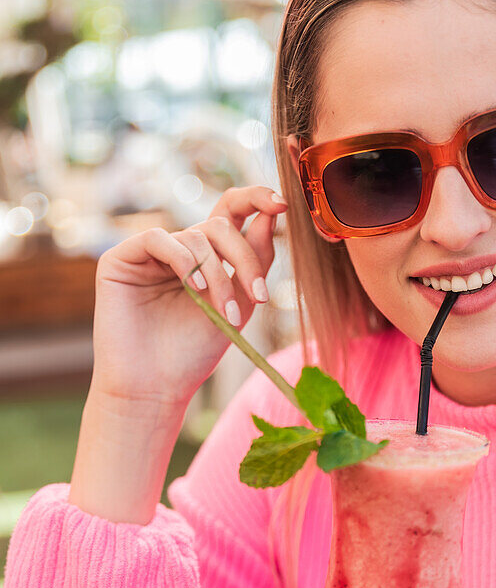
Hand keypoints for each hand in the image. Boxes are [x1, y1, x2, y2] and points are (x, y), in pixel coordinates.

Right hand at [91, 186, 286, 409]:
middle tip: (258, 296)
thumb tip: (271, 214)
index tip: (282, 206)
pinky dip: (182, 260)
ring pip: (195, 236)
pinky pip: (158, 238)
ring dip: (217, 274)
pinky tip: (193, 288)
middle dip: (244, 258)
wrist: (156, 388)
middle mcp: (177, 249)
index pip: (231, 213)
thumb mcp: (239, 303)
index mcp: (206, 257)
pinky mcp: (120, 259)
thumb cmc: (194, 353)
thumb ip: (255, 259)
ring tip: (223, 313)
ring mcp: (148, 253)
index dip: (255, 199)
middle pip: (219, 225)